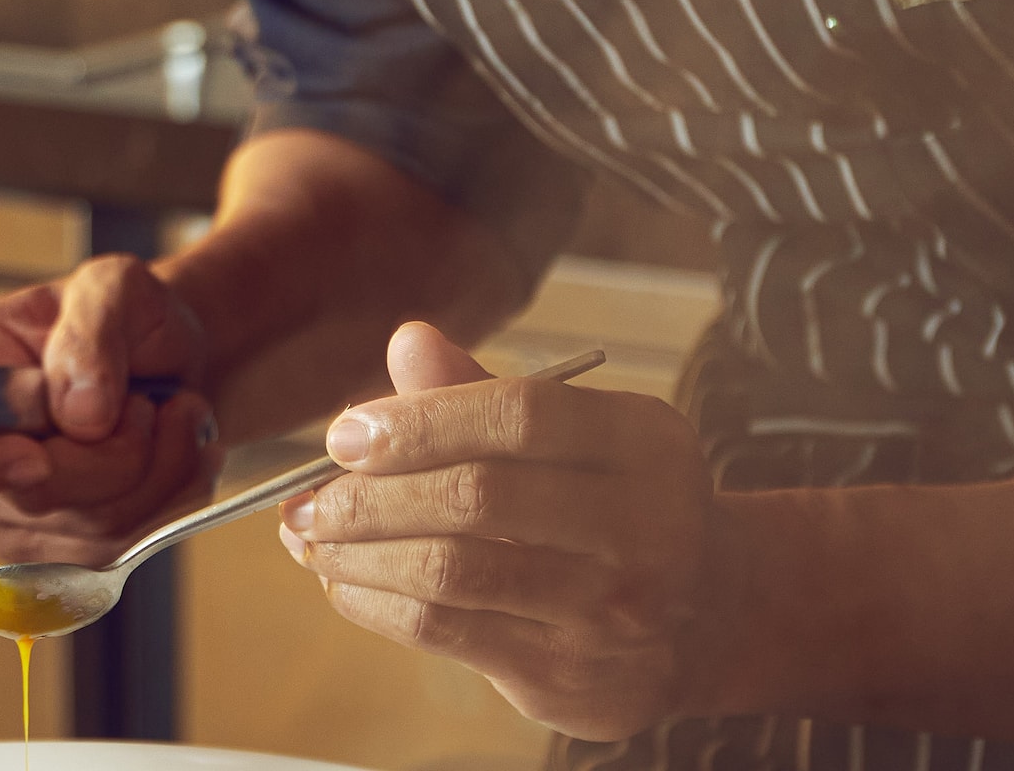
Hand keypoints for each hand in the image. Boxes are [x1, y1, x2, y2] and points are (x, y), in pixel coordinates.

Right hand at [0, 253, 223, 565]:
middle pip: (35, 495)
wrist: (168, 355)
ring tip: (174, 413)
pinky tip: (180, 452)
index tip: (34, 457)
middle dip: (118, 451)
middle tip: (148, 400)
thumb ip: (89, 335)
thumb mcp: (113, 289)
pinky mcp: (69, 546)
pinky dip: (173, 498)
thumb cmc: (127, 316)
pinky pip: (129, 546)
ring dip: (160, 470)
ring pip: (94, 529)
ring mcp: (19, 511)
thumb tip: (78, 413)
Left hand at [278, 322, 717, 740]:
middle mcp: (642, 526)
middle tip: (307, 498)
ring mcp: (608, 609)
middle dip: (370, 496)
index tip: (344, 435)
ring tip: (311, 537)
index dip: (419, 421)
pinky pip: (444, 630)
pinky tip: (344, 581)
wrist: (706, 618)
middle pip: (477, 498)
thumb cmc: (611, 506)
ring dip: (358, 553)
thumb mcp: (571, 437)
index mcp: (642, 443)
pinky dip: (375, 603)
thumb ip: (482, 394)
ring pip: (451, 571)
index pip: (519, 415)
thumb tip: (407, 341)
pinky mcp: (567, 672)